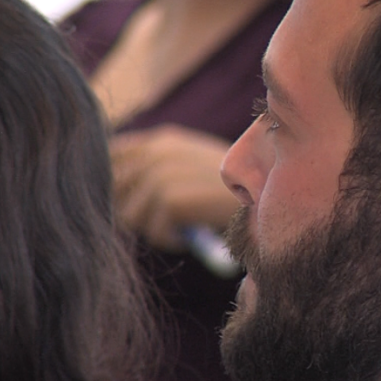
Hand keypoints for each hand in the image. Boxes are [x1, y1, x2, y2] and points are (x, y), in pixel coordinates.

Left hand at [109, 124, 239, 251]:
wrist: (268, 194)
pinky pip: (154, 234)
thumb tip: (114, 191)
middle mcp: (155, 153)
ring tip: (185, 222)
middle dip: (135, 209)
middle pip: (114, 191)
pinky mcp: (169, 200)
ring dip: (157, 228)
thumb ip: (155, 168)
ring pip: (130, 218)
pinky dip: (175, 239)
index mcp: (160, 141)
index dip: (116, 182)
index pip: (111, 156)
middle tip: (167, 218)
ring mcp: (160, 175)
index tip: (132, 199)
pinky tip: (196, 229)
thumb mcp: (192, 165)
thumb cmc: (234, 187)